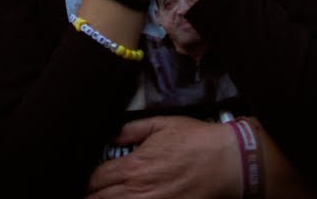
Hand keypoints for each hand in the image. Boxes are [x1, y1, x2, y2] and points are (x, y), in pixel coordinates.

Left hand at [86, 116, 239, 198]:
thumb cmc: (196, 141)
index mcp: (134, 166)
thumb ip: (131, 130)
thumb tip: (112, 135)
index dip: (89, 181)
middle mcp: (138, 190)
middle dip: (93, 196)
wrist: (227, 162)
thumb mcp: (161, 125)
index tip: (89, 180)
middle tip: (90, 193)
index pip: (97, 179)